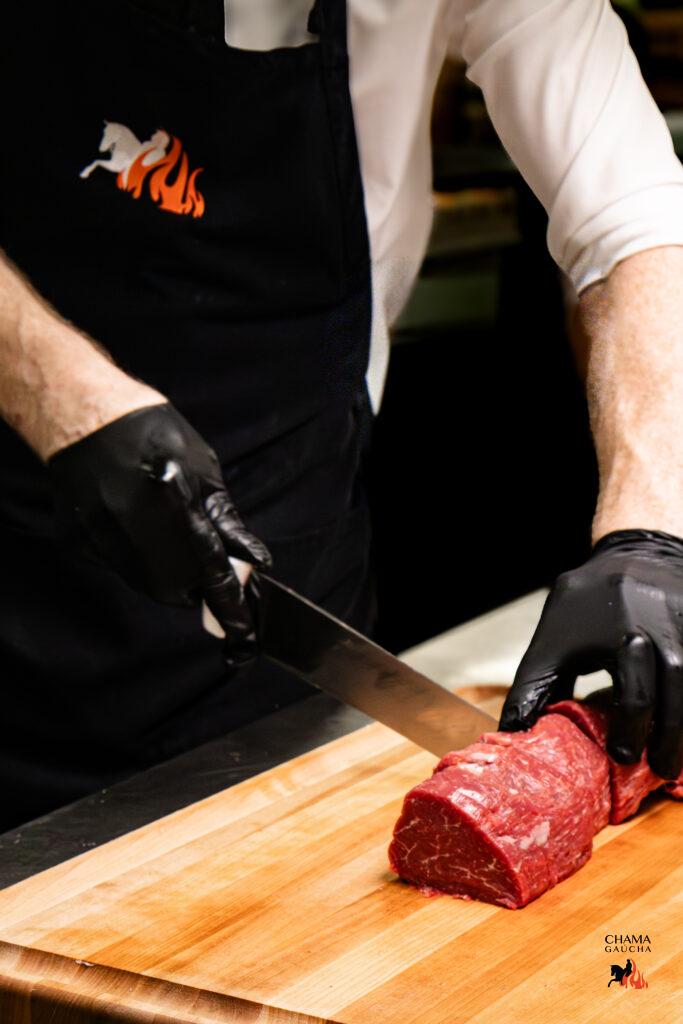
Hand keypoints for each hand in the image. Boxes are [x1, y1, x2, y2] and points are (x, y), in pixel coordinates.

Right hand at [48, 403, 270, 652]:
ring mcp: (101, 535)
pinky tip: (126, 521)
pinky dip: (128, 554)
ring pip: (141, 580)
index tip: (244, 631)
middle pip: (173, 587)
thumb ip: (225, 520)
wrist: (85, 411)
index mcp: (177, 507)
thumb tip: (253, 558)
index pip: (212, 572)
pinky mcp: (77, 538)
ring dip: (160, 572)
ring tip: (157, 532)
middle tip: (194, 566)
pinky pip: (112, 563)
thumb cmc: (155, 434)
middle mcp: (136, 527)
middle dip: (190, 586)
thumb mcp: (204, 470)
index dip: (230, 605)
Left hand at [499, 530, 682, 779]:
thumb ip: (533, 685)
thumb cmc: (585, 605)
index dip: (629, 728)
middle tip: (657, 769)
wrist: (633, 556)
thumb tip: (514, 733)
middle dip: (667, 733)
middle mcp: (655, 623)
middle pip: (675, 683)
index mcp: (614, 628)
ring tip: (673, 763)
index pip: (634, 688)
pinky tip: (681, 729)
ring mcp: (682, 621)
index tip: (622, 757)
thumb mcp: (551, 638)